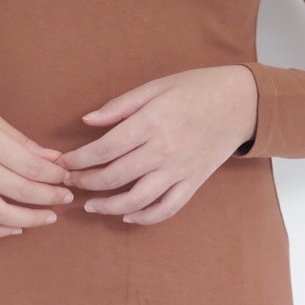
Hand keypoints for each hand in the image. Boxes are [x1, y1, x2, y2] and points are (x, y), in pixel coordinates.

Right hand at [0, 85, 73, 236]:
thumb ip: (21, 141)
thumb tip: (54, 159)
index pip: (28, 164)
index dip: (53, 174)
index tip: (67, 176)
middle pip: (19, 190)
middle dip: (49, 196)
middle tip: (66, 196)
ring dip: (30, 219)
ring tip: (49, 217)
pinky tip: (16, 228)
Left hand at [54, 65, 256, 225]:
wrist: (241, 102)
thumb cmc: (196, 88)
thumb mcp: (155, 87)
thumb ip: (119, 106)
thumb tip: (87, 122)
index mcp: (152, 122)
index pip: (105, 149)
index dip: (79, 159)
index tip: (63, 162)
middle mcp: (164, 150)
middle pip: (115, 176)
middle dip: (86, 182)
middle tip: (70, 181)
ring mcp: (180, 170)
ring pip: (137, 199)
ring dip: (108, 207)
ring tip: (90, 205)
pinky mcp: (194, 183)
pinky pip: (166, 208)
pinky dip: (144, 217)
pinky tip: (127, 215)